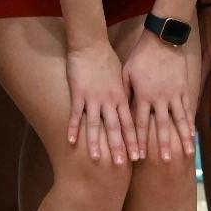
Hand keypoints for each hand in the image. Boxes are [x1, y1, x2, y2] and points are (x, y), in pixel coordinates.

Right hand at [65, 40, 137, 166]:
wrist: (91, 44)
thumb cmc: (107, 60)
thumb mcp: (123, 77)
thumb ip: (126, 95)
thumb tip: (134, 108)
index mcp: (122, 97)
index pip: (130, 123)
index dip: (134, 140)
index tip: (139, 157)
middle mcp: (110, 100)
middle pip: (116, 128)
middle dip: (120, 147)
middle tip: (123, 165)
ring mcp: (94, 98)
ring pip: (96, 124)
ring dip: (97, 142)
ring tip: (98, 159)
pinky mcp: (79, 93)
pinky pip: (76, 114)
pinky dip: (74, 128)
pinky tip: (71, 142)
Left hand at [121, 29, 194, 161]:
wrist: (162, 39)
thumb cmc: (141, 55)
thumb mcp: (126, 73)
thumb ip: (124, 93)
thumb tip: (119, 112)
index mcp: (143, 95)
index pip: (139, 123)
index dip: (138, 141)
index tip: (138, 158)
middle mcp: (160, 98)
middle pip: (162, 125)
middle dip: (164, 145)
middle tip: (167, 161)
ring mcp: (174, 94)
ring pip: (180, 120)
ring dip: (183, 138)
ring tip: (188, 153)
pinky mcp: (184, 89)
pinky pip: (188, 108)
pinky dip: (191, 122)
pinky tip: (193, 135)